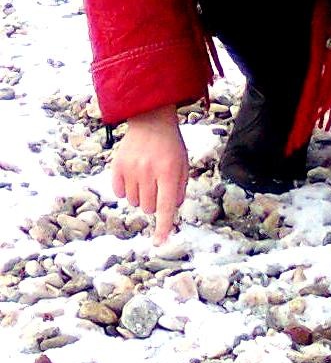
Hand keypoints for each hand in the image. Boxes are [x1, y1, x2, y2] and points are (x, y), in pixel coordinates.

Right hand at [111, 105, 188, 244]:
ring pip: (133, 202)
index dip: (163, 227)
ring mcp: (131, 169)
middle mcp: (148, 172)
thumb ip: (178, 189)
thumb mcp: (182, 165)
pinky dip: (126, 191)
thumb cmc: (170, 145)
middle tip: (157, 186)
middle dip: (154, 203)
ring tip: (145, 179)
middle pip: (148, 208)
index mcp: (168, 172)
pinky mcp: (117, 166)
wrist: (150, 120)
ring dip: (140, 197)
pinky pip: (119, 193)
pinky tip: (133, 178)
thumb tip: (170, 210)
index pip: (166, 207)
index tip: (159, 243)